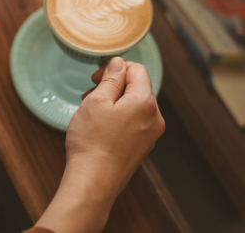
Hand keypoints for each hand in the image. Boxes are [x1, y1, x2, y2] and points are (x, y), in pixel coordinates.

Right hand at [35, 57, 164, 232]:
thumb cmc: (92, 141)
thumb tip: (119, 64)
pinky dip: (118, 116)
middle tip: (90, 93)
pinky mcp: (142, 147)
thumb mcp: (96, 101)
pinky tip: (100, 125)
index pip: (137, 70)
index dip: (115, 68)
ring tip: (91, 110)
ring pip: (134, 105)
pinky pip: (134, 121)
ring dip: (114, 100)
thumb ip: (111, 79)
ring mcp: (151, 135)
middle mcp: (155, 118)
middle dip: (114, 85)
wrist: (93, 181)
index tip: (96, 77)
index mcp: (145, 103)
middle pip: (138, 87)